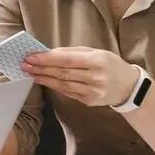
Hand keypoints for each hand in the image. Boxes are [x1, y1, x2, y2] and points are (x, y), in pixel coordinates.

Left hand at [20, 47, 138, 107]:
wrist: (128, 86)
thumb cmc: (110, 65)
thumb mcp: (97, 52)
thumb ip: (74, 53)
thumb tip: (50, 53)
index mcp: (97, 61)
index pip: (67, 60)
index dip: (47, 59)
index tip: (31, 56)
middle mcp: (95, 77)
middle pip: (63, 73)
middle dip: (42, 69)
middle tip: (26, 65)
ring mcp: (92, 91)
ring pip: (63, 85)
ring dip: (45, 79)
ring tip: (31, 73)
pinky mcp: (89, 102)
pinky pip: (68, 93)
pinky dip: (55, 86)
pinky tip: (45, 81)